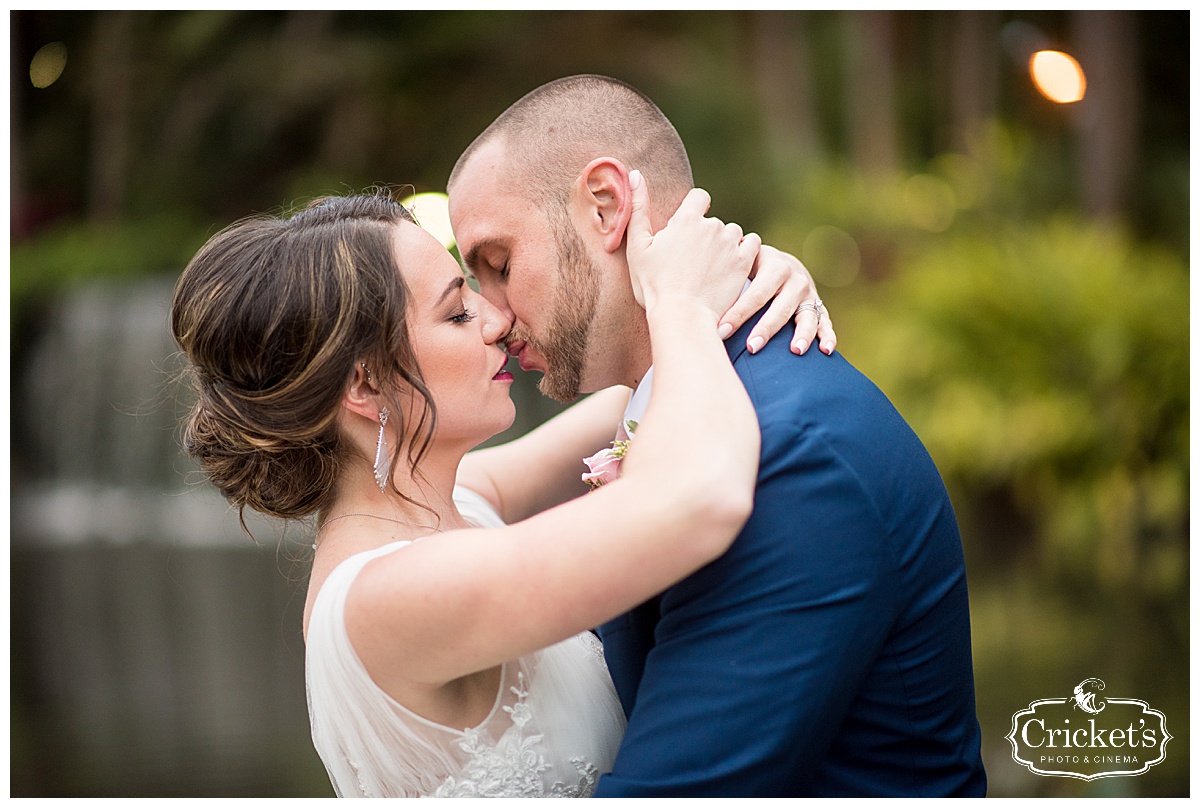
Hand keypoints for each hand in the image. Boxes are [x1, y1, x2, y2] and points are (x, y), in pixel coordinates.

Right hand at [625, 170, 761, 319]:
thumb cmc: (654, 285)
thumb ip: (637, 208)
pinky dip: (744, 252)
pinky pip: (753, 245)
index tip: (687, 231)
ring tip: (711, 269)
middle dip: (706, 235)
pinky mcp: (744, 262)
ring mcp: (731, 244)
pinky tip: (731, 267)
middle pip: (714, 220)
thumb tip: (634, 174)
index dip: (694, 210)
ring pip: (733, 233)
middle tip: (693, 261)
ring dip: (725, 245)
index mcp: (686, 219)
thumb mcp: (637, 246)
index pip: (699, 197)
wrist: (682, 315)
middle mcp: (712, 226)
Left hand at [717, 244, 836, 355]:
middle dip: (765, 329)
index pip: (755, 293)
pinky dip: (828, 337)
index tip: (721, 332)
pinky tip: (826, 352)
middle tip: (752, 347)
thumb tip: (682, 280)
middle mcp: (794, 279)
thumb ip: (723, 271)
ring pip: (807, 316)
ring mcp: (809, 294)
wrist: (779, 264)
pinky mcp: (819, 307)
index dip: (738, 313)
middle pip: (780, 307)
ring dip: (802, 334)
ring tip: (795, 351)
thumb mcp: (740, 263)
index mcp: (773, 266)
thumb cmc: (748, 269)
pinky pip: (826, 323)